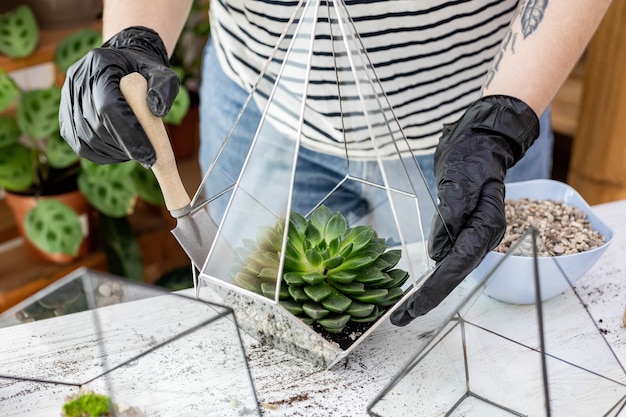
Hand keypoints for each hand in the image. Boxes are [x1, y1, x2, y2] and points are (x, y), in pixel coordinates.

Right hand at [59, 26, 178, 166]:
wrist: (125, 66)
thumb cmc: (147, 72)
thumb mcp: (162, 73)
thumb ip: (162, 89)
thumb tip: (157, 111)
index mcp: (100, 64)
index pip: (109, 106)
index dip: (129, 135)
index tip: (150, 156)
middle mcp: (78, 80)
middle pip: (97, 125)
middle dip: (124, 147)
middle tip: (148, 157)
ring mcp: (68, 98)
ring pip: (87, 139)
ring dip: (114, 152)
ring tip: (137, 152)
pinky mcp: (66, 116)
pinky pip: (80, 144)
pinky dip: (102, 154)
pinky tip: (121, 153)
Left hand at [391, 95, 538, 325]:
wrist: (480, 141)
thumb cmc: (472, 157)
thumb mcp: (461, 181)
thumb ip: (451, 214)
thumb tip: (437, 252)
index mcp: (485, 227)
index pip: (458, 265)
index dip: (437, 288)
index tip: (416, 306)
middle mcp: (481, 236)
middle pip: (455, 274)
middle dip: (429, 297)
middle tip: (402, 318)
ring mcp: (473, 234)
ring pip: (451, 269)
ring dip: (429, 289)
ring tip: (405, 309)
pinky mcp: (462, 230)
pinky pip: (448, 257)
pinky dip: (433, 274)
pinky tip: (418, 285)